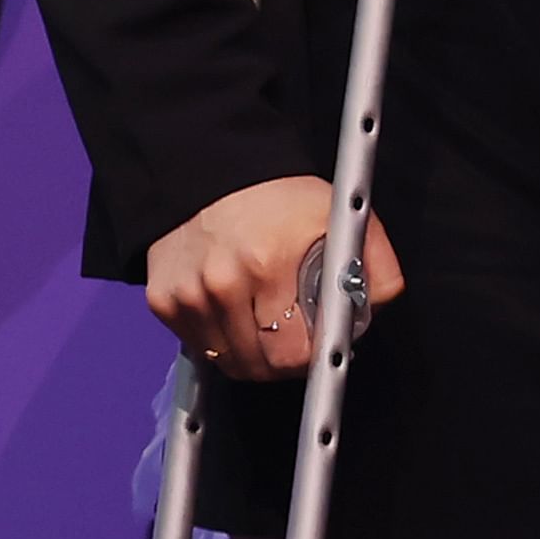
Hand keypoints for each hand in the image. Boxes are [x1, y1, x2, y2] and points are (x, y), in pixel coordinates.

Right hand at [146, 177, 405, 379]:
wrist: (209, 172)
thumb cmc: (279, 197)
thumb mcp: (338, 216)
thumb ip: (375, 263)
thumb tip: (377, 308)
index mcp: (268, 265)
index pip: (292, 354)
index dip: (311, 356)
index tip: (317, 343)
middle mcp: (221, 284)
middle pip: (259, 367)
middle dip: (282, 361)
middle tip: (293, 337)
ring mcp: (187, 295)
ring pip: (228, 363)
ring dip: (250, 355)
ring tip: (264, 323)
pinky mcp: (163, 301)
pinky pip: (199, 347)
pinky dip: (218, 341)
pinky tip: (232, 312)